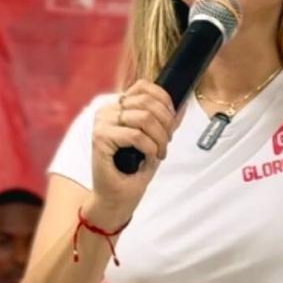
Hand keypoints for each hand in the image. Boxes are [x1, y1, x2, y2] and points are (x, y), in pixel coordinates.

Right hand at [86, 80, 177, 224]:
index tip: (172, 121)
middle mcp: (107, 110)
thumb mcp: (155, 139)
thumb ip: (166, 121)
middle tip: (167, 142)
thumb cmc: (133, 169)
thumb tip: (183, 104)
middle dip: (166, 123)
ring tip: (159, 152)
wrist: (117, 196)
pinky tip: (149, 158)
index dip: (164, 100)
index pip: (144, 86)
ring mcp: (101, 123)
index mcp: (117, 105)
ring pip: (144, 118)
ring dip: (159, 138)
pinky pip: (136, 135)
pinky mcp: (100, 138)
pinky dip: (150, 148)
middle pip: (147, 102)